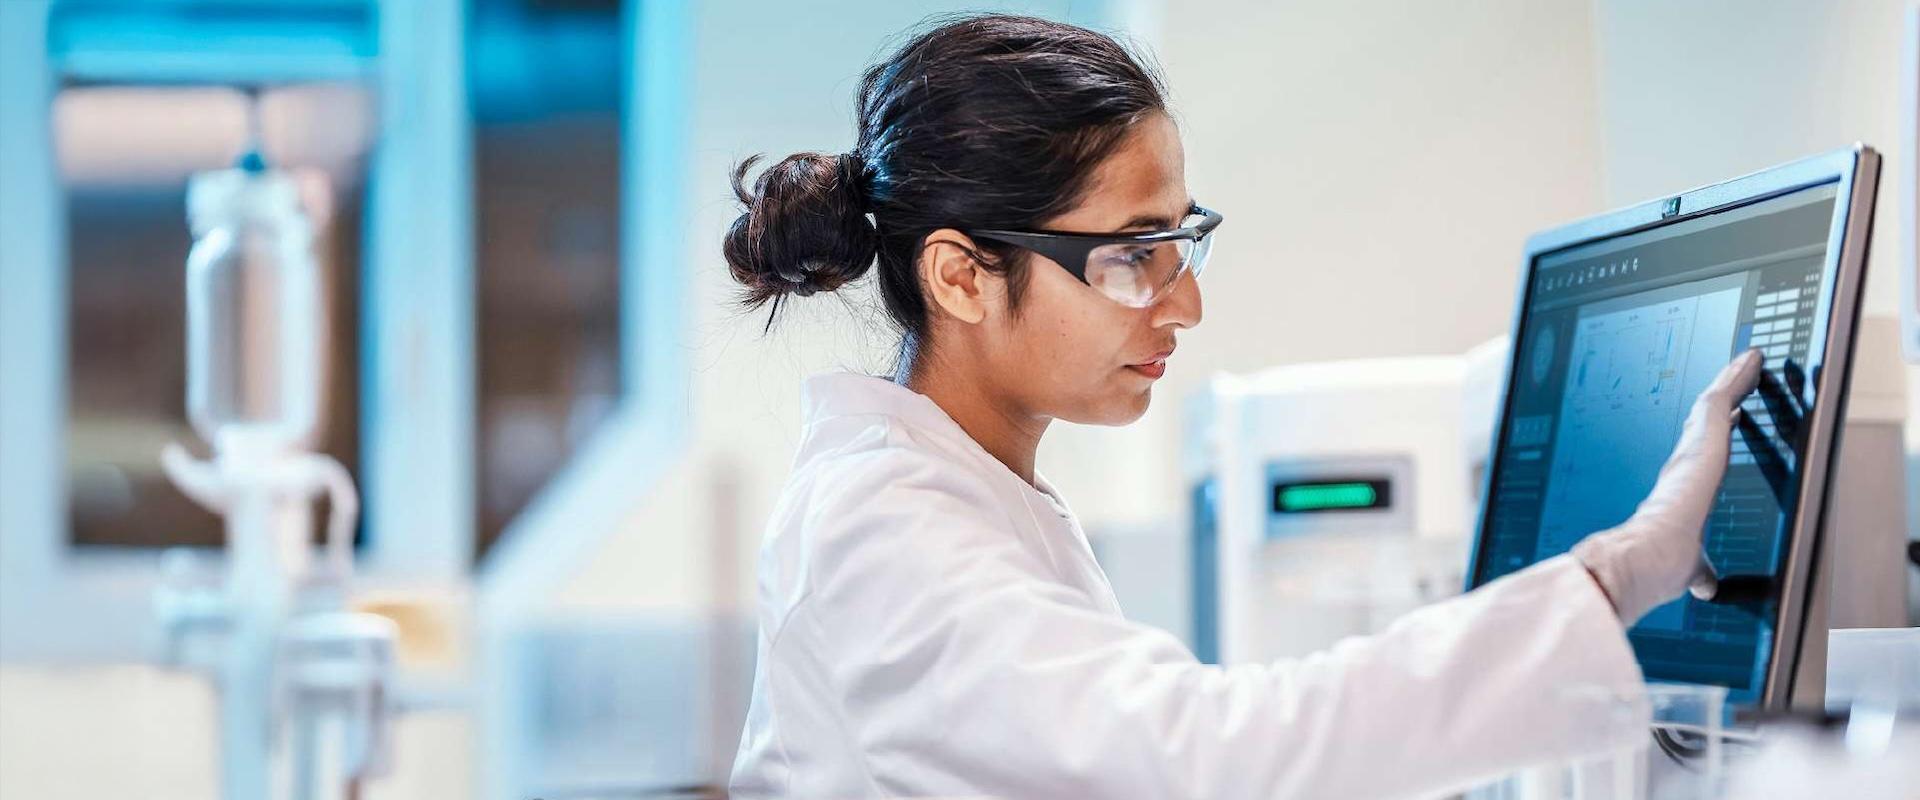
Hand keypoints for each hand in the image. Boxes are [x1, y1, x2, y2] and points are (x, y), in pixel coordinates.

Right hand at [1572, 348, 1764, 623]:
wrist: (1643, 557)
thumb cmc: (1659, 564)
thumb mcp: (1691, 568)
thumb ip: (1702, 571)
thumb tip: (1707, 586)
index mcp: (1680, 488)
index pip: (1698, 453)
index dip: (1713, 434)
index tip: (1728, 418)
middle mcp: (1683, 462)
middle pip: (1705, 420)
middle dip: (1723, 397)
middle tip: (1737, 376)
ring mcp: (1691, 447)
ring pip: (1713, 403)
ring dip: (1732, 379)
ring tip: (1749, 360)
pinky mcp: (1702, 437)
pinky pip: (1722, 396)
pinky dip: (1737, 377)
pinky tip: (1752, 361)